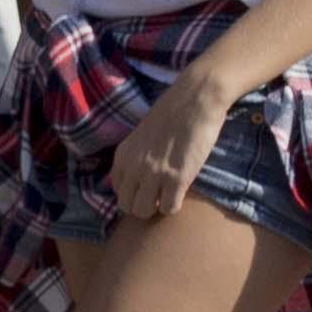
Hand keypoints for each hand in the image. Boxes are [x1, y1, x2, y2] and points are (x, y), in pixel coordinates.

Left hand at [104, 75, 224, 226]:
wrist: (194, 100)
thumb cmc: (171, 116)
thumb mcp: (140, 137)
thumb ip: (134, 158)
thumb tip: (134, 182)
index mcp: (122, 156)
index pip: (117, 192)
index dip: (133, 195)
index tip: (147, 190)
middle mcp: (133, 167)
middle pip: (127, 206)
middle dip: (142, 206)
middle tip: (158, 197)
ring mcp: (153, 174)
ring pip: (144, 212)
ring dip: (157, 208)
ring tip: (169, 196)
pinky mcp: (177, 178)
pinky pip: (169, 209)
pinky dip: (174, 206)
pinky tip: (180, 193)